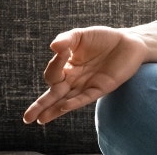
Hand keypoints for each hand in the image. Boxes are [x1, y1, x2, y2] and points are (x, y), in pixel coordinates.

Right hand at [22, 26, 147, 124]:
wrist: (129, 42)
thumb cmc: (103, 38)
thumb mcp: (81, 35)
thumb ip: (67, 39)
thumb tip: (53, 46)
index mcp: (67, 67)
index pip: (53, 72)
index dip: (55, 63)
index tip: (62, 49)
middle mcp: (75, 79)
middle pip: (54, 94)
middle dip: (40, 105)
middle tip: (27, 118)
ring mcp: (87, 85)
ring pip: (66, 101)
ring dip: (53, 110)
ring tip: (40, 119)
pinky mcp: (101, 88)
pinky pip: (85, 98)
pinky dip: (73, 102)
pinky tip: (63, 107)